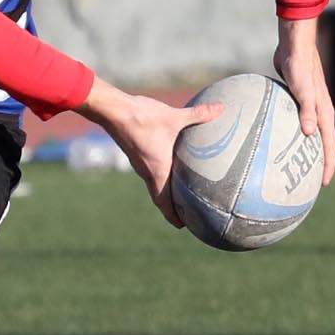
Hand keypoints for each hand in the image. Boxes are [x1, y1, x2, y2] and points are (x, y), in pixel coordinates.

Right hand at [91, 87, 200, 229]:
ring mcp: (139, 163)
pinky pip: (149, 171)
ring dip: (165, 192)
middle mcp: (147, 172)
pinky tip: (168, 165)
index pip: (164, 202)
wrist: (113, 110)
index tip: (184, 226)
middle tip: (186, 213)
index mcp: (157, 170)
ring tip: (180, 193)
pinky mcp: (135, 153)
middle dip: (172, 207)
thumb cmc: (143, 117)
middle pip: (159, 197)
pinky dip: (160, 176)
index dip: (173, 216)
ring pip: (154, 184)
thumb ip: (199, 114)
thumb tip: (222, 108)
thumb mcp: (174, 116)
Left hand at [270, 15, 334, 189]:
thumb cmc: (299, 64)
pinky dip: (294, 135)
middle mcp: (320, 112)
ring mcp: (310, 106)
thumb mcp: (302, 88)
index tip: (323, 184)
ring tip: (297, 167)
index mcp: (324, 112)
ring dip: (308, 150)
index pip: (330, 145)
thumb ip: (306, 109)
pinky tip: (278, 139)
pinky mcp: (299, 99)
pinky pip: (298, 122)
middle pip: (324, 143)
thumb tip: (309, 134)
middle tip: (311, 183)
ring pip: (312, 134)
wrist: (295, 44)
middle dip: (321, 163)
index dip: (328, 165)